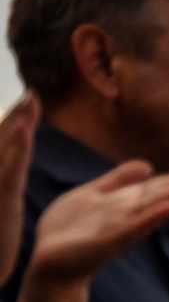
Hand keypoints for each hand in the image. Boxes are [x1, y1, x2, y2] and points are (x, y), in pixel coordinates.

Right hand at [0, 90, 36, 276]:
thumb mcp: (0, 210)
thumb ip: (4, 190)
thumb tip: (9, 180)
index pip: (1, 145)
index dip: (13, 123)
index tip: (30, 102)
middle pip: (0, 138)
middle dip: (15, 113)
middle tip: (32, 90)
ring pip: (2, 147)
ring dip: (15, 121)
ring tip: (31, 98)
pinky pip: (7, 169)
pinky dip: (16, 147)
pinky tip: (25, 129)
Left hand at [26, 160, 168, 283]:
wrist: (52, 261)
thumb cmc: (71, 230)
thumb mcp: (92, 194)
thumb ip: (118, 180)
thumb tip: (148, 165)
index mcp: (124, 201)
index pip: (158, 185)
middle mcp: (128, 213)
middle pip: (161, 194)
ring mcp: (120, 227)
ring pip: (153, 207)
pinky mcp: (109, 241)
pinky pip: (134, 227)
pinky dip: (152, 217)